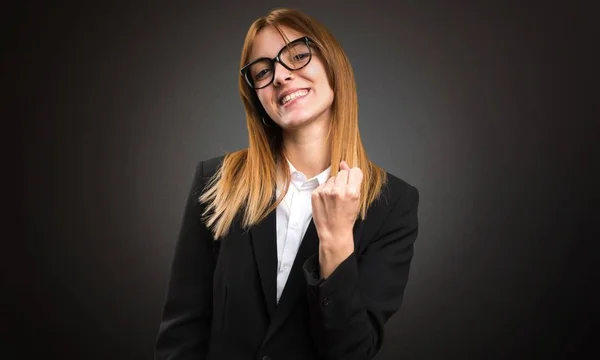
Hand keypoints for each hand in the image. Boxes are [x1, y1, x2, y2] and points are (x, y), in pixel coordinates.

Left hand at [311, 161, 362, 277]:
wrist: (333, 232)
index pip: (355, 171)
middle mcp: (338, 190)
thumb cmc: (347, 217)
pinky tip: (327, 201)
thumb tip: (344, 163)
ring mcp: (325, 192)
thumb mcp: (356, 200)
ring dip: (333, 185)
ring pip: (332, 178)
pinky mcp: (316, 194)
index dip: (354, 177)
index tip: (352, 183)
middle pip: (342, 173)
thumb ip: (352, 181)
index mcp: (352, 192)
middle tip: (342, 194)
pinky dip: (325, 190)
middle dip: (343, 181)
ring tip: (334, 199)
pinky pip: (323, 184)